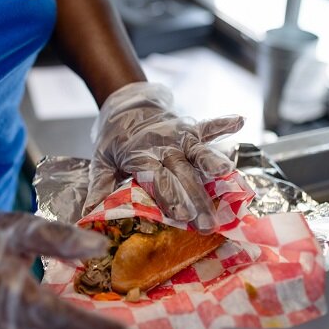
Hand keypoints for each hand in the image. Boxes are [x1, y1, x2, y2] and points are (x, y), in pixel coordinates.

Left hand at [84, 83, 242, 233]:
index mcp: (140, 156)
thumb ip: (99, 186)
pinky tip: (240, 120)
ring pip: (198, 151)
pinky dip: (223, 123)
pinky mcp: (191, 128)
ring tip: (227, 172)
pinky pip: (208, 126)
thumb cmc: (115, 140)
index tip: (179, 215)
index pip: (156, 178)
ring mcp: (179, 136)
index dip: (168, 195)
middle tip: (207, 222)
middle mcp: (163, 146)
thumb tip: (88, 214)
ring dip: (213, 161)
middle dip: (195, 198)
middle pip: (182, 174)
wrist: (126, 106)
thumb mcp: (101, 161)